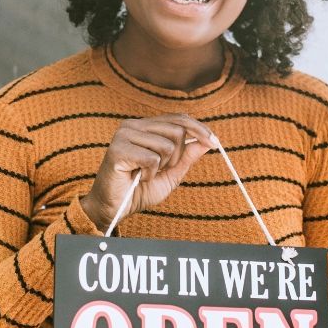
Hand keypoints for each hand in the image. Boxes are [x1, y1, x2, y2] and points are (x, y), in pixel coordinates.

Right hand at [80, 115, 216, 229]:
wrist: (113, 208)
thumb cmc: (138, 191)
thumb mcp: (170, 173)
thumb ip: (186, 157)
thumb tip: (206, 141)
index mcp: (145, 126)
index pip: (178, 118)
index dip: (199, 129)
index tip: (214, 143)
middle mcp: (133, 125)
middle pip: (177, 131)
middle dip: (177, 157)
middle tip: (161, 170)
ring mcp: (124, 135)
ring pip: (166, 145)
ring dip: (161, 167)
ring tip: (145, 174)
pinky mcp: (118, 149)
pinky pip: (152, 159)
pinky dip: (149, 174)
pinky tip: (136, 178)